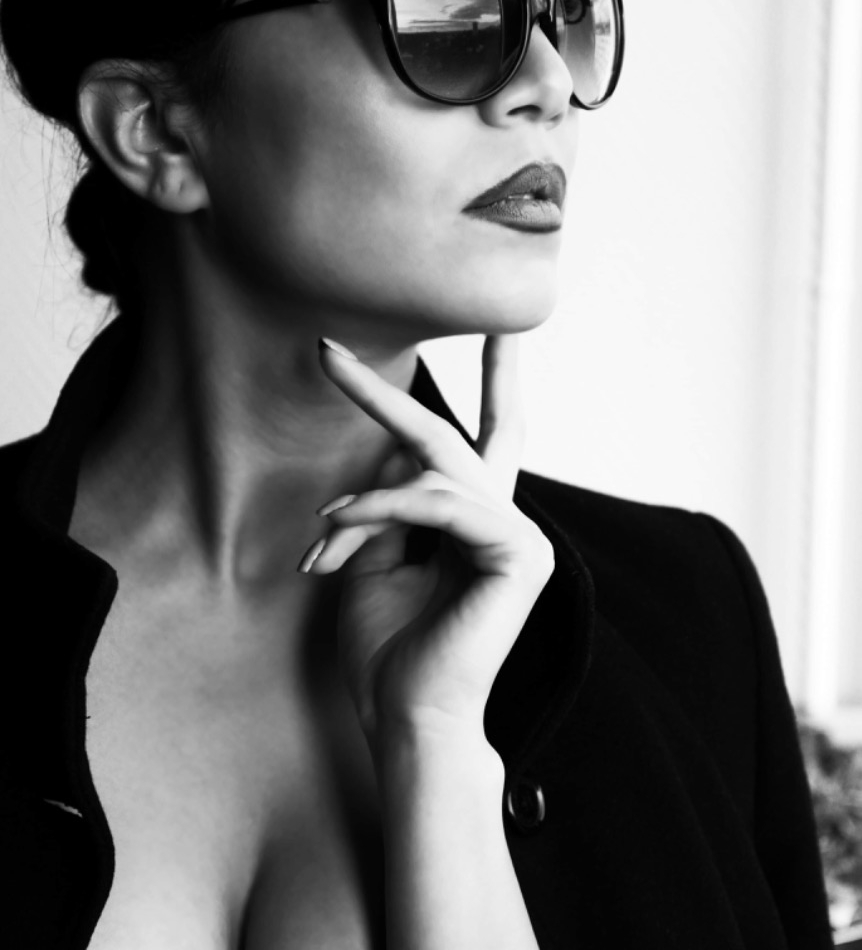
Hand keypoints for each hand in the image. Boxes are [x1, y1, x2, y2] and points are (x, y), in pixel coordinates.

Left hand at [300, 335, 555, 753]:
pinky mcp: (520, 551)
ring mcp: (521, 534)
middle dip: (387, 392)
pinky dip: (383, 511)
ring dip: (363, 505)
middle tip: (326, 350)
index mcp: (480, 523)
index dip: (497, 379)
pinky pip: (439, 503)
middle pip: (451, 433)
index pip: (492, 437)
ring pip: (430, 473)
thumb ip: (388, 509)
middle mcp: (507, 520)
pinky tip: (342, 533)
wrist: (407, 717)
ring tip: (324, 540)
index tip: (497, 328)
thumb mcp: (376, 562)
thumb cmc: (391, 649)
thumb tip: (385, 466)